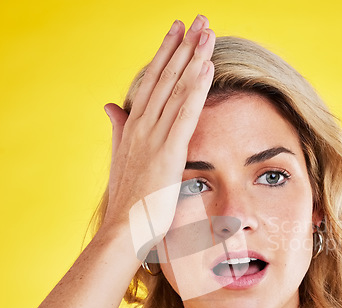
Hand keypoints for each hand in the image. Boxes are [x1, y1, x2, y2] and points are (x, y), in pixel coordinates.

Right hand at [101, 16, 214, 258]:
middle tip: (198, 19)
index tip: (177, 32)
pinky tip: (207, 67)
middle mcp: (141, 126)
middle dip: (182, 46)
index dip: (164, 54)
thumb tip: (109, 106)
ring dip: (192, 58)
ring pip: (175, 89)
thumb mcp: (121, 158)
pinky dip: (195, 90)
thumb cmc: (128, 199)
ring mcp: (153, 137)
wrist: (124, 228)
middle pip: (164, 77)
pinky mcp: (168, 152)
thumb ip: (118, 130)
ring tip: (206, 31)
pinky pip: (184, 114)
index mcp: (133, 127)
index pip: (151, 82)